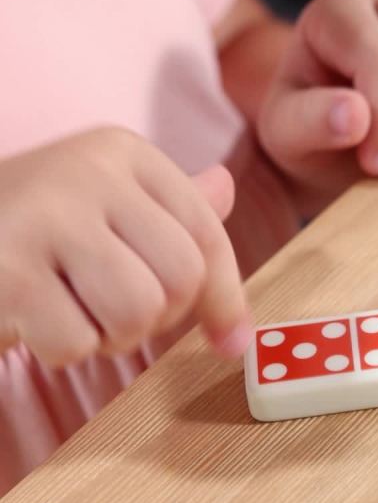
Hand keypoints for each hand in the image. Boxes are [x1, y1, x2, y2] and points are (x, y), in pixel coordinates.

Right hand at [0, 128, 252, 366]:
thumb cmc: (22, 236)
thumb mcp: (97, 208)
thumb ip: (164, 209)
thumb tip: (226, 190)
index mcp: (121, 152)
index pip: (208, 233)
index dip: (224, 297)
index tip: (231, 342)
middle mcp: (87, 170)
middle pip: (182, 276)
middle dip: (157, 319)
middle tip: (113, 317)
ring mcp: (43, 215)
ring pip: (139, 310)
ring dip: (109, 337)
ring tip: (73, 316)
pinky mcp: (6, 271)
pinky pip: (76, 341)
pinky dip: (61, 350)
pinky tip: (30, 322)